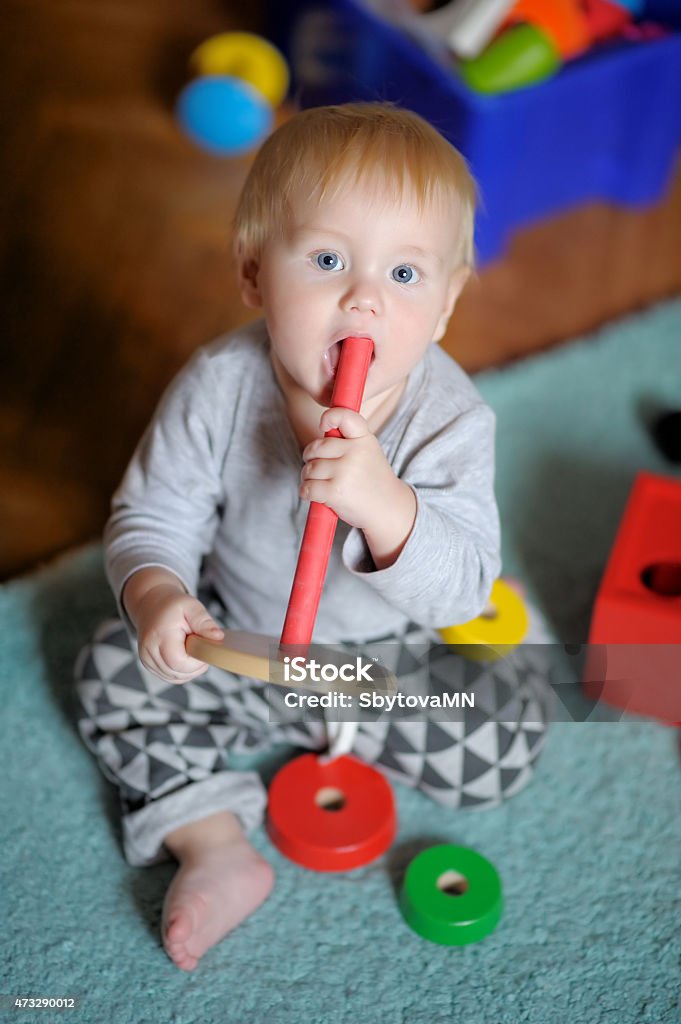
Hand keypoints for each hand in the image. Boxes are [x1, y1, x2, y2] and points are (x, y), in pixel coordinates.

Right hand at [123, 569, 223, 682]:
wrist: (151, 604)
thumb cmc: (172, 605)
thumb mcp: (192, 606)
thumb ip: (205, 623)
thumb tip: (218, 637)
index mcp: (159, 635)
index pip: (179, 663)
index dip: (197, 662)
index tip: (205, 649)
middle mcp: (148, 650)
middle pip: (178, 673)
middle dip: (196, 666)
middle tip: (202, 647)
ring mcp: (146, 659)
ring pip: (175, 678)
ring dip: (190, 669)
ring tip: (193, 649)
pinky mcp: (148, 664)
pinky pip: (170, 676)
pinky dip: (182, 671)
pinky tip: (187, 656)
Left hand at [300, 407, 415, 567]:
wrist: (388, 509)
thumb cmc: (373, 480)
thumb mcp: (369, 452)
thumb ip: (349, 439)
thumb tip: (323, 428)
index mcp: (364, 439)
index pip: (344, 416)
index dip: (329, 417)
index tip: (323, 425)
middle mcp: (355, 452)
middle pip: (316, 448)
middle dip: (311, 458)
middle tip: (320, 467)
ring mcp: (345, 472)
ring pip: (309, 469)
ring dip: (308, 477)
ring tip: (322, 483)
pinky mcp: (335, 491)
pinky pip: (307, 487)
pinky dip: (306, 492)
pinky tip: (316, 494)